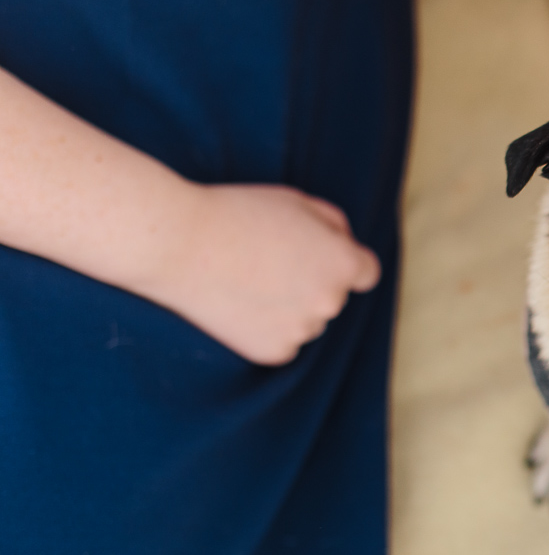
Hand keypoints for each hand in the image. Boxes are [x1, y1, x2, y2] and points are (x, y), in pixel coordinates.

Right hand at [138, 185, 379, 365]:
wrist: (177, 244)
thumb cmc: (237, 214)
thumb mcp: (297, 201)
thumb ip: (333, 226)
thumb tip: (345, 246)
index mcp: (343, 264)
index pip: (365, 273)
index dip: (343, 263)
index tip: (319, 259)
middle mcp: (330, 301)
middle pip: (333, 296)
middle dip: (311, 281)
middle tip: (267, 262)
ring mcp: (302, 330)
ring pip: (306, 319)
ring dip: (290, 307)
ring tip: (247, 281)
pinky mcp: (273, 352)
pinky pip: (282, 342)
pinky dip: (266, 330)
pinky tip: (239, 305)